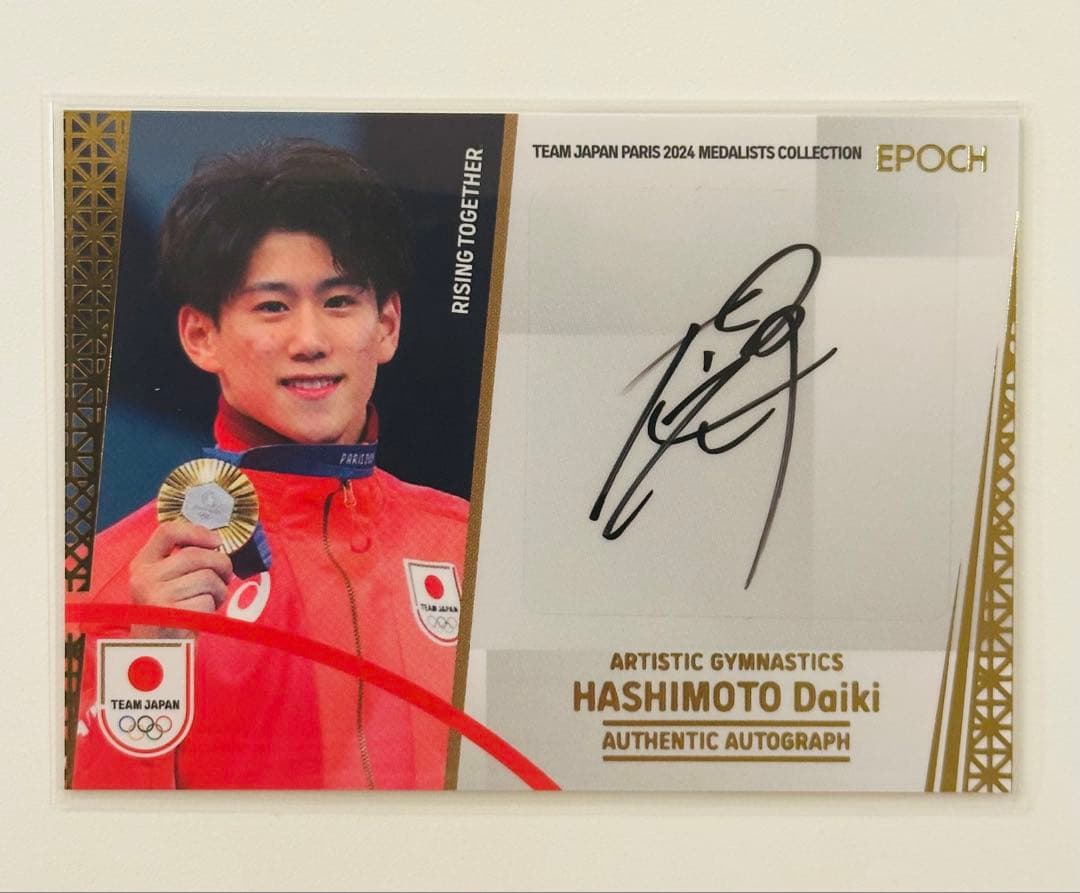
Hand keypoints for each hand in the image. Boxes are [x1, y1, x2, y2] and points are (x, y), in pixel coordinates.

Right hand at [128, 520, 233, 636]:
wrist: (156, 650)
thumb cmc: (170, 610)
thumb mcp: (166, 580)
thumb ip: (183, 559)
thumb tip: (216, 542)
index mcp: (142, 563)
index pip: (167, 531)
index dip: (197, 532)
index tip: (216, 542)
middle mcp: (144, 577)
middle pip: (196, 555)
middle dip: (221, 564)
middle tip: (226, 577)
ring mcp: (154, 596)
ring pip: (207, 578)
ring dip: (219, 590)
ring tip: (211, 600)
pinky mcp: (169, 615)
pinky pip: (206, 602)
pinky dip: (212, 608)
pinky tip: (202, 615)